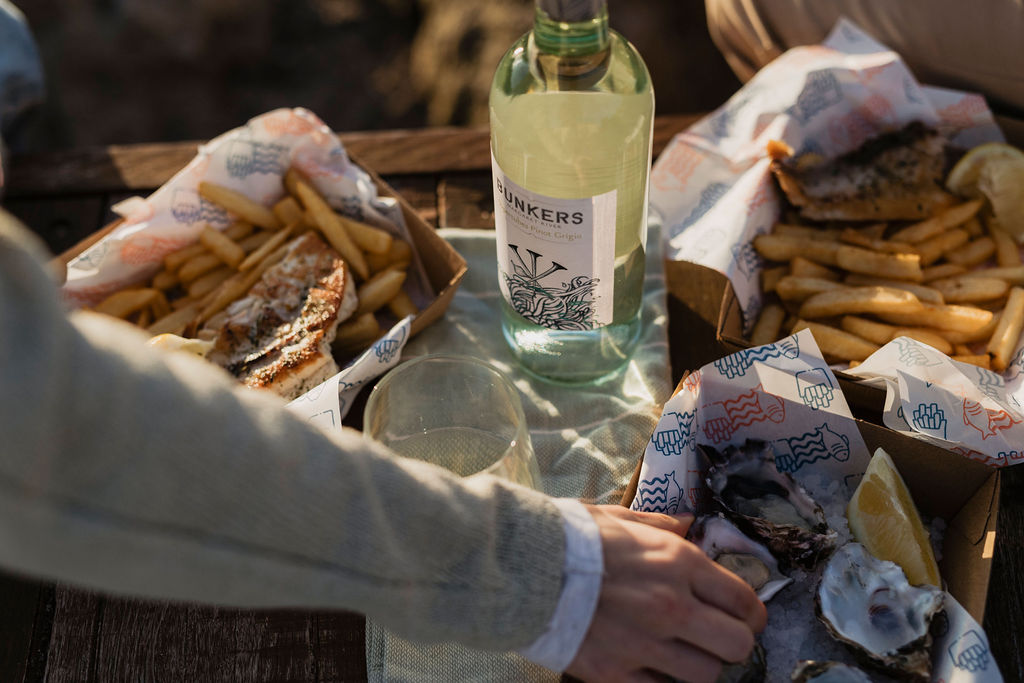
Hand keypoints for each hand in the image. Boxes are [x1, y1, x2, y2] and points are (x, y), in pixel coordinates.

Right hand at [566, 506, 765, 682]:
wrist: (522, 567)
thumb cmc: (570, 538)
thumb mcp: (618, 518)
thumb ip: (659, 525)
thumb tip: (687, 524)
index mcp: (678, 563)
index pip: (743, 600)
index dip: (753, 613)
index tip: (746, 617)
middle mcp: (672, 606)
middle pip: (736, 644)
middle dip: (734, 642)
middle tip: (719, 638)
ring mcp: (645, 645)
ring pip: (705, 675)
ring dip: (700, 666)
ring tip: (685, 655)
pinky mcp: (615, 674)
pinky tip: (654, 670)